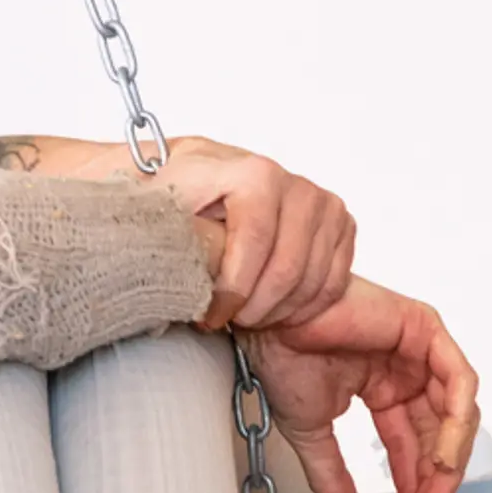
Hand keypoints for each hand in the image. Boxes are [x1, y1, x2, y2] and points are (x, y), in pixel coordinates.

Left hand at [159, 136, 355, 332]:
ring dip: (276, 311)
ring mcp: (320, 203)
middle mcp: (292, 184)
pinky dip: (302, 307)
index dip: (233, 288)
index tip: (209, 314)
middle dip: (253, 307)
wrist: (196, 175)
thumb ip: (161, 228)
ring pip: (312, 280)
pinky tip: (270, 309)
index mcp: (251, 172)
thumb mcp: (153, 202)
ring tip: (242, 316)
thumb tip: (162, 267)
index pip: (255, 240)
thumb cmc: (175, 192)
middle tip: (224, 320)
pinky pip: (332, 282)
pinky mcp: (337, 223)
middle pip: (287, 267)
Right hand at [246, 277, 478, 492]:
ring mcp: (418, 348)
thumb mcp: (311, 435)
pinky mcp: (424, 328)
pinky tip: (439, 457)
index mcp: (381, 388)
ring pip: (454, 413)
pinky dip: (453, 423)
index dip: (414, 487)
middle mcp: (405, 369)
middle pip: (436, 435)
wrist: (266, 321)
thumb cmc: (278, 355)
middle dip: (434, 483)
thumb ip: (333, 479)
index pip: (409, 445)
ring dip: (446, 462)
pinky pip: (458, 381)